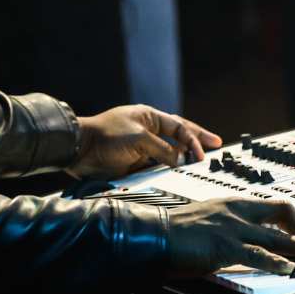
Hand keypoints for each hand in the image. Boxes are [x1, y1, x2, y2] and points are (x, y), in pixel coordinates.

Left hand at [68, 104, 222, 178]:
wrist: (79, 150)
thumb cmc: (106, 136)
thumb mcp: (139, 140)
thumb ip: (162, 150)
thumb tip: (180, 160)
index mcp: (148, 117)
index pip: (178, 126)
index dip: (194, 138)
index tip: (204, 153)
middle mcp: (147, 130)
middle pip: (177, 135)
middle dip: (196, 141)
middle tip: (216, 144)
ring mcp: (141, 147)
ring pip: (167, 153)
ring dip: (182, 159)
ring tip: (200, 164)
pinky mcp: (133, 163)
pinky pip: (155, 167)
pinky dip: (167, 171)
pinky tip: (177, 176)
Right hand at [167, 198, 294, 275]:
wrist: (153, 232)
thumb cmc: (174, 230)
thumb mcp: (206, 222)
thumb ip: (225, 228)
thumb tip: (238, 242)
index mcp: (231, 203)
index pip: (271, 205)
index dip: (292, 218)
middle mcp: (236, 211)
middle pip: (282, 213)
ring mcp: (232, 228)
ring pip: (277, 236)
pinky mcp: (225, 246)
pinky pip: (258, 255)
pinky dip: (277, 263)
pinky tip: (289, 269)